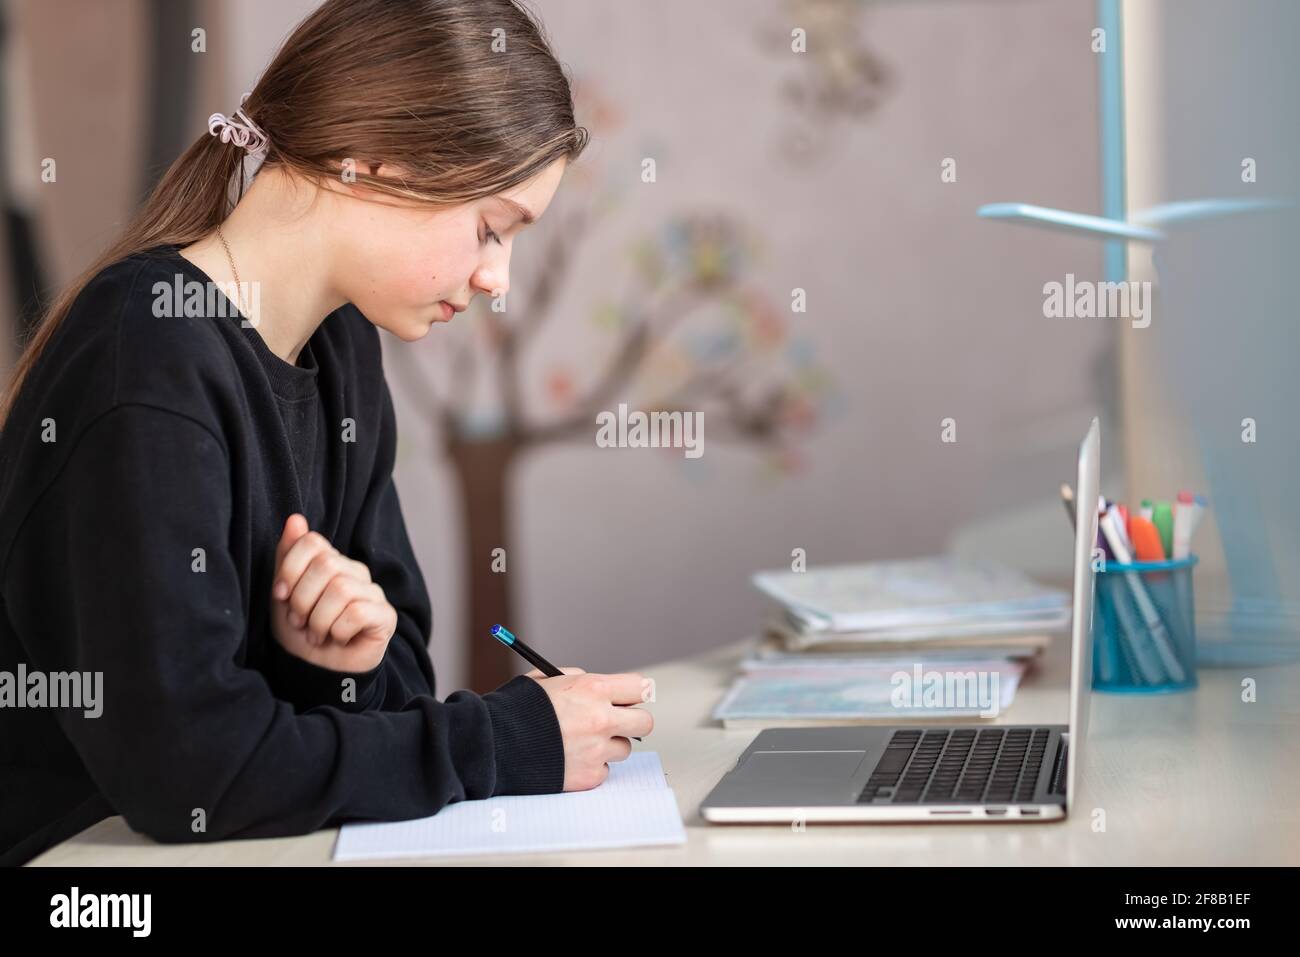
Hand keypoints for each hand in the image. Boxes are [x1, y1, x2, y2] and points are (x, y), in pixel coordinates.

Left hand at [269, 513, 397, 672]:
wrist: (314, 670)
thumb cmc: (300, 630)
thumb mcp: (284, 593)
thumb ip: (289, 555)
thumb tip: (295, 519)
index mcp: (332, 561)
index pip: (313, 543)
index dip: (290, 569)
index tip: (280, 595)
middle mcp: (356, 572)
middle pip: (326, 565)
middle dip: (302, 599)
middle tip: (299, 622)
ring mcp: (374, 593)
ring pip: (341, 590)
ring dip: (319, 620)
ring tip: (316, 635)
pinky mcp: (386, 616)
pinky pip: (357, 613)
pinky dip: (338, 631)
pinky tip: (337, 640)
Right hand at [525, 670, 654, 790]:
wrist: (493, 744)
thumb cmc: (516, 709)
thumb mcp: (548, 679)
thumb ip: (579, 680)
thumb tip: (603, 689)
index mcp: (593, 689)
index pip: (640, 688)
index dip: (634, 694)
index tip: (629, 699)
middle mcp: (601, 719)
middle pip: (644, 723)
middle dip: (632, 722)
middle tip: (614, 723)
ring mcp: (596, 750)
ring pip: (623, 749)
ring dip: (606, 746)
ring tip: (577, 742)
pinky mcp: (589, 776)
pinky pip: (603, 771)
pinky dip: (590, 767)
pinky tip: (567, 759)